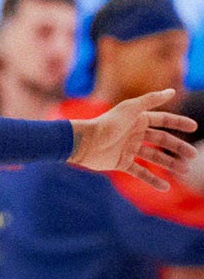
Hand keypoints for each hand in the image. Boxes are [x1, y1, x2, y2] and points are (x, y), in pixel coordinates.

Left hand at [69, 89, 198, 190]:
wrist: (85, 142)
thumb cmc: (107, 124)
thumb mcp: (131, 109)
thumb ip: (151, 100)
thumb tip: (172, 91)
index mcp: (137, 119)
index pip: (163, 120)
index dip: (178, 123)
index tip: (194, 126)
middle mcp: (134, 133)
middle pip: (161, 140)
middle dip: (178, 147)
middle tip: (193, 156)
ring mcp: (128, 149)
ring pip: (154, 157)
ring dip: (170, 164)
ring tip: (184, 171)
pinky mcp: (121, 163)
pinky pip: (140, 172)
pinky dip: (152, 180)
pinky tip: (165, 187)